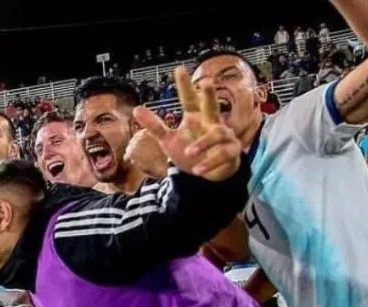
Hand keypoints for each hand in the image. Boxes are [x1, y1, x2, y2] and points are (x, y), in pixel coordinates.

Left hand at [132, 67, 241, 181]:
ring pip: (216, 134)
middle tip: (206, 82)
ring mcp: (223, 136)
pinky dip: (209, 163)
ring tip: (189, 153)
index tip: (179, 70)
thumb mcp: (168, 140)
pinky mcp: (231, 152)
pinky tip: (198, 171)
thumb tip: (136, 109)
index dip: (184, 86)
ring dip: (202, 144)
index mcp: (196, 117)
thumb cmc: (189, 151)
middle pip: (211, 106)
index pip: (189, 99)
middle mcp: (211, 123)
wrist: (207, 174)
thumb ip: (155, 126)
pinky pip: (222, 155)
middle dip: (209, 95)